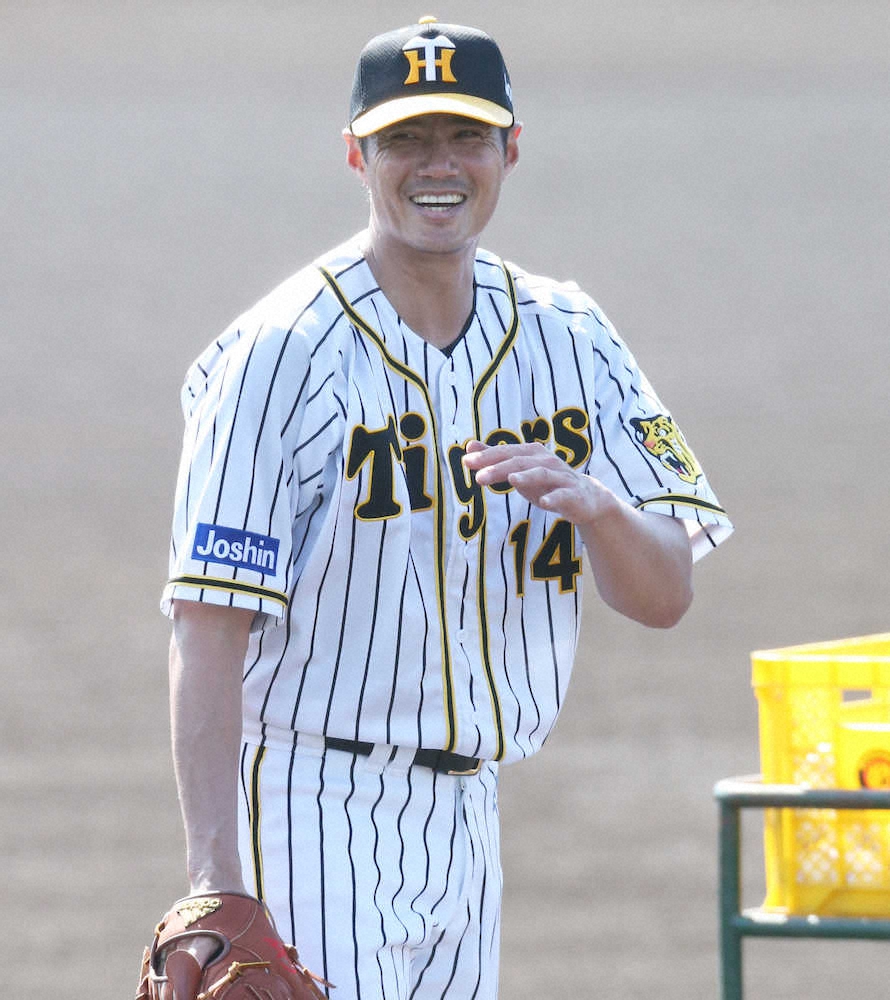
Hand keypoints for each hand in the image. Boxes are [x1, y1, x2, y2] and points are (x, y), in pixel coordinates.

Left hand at [462, 439, 609, 524]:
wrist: (586, 497)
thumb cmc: (546, 482)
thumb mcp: (520, 469)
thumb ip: (495, 458)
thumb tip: (468, 447)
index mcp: (531, 454)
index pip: (506, 453)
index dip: (486, 457)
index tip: (466, 462)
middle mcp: (546, 461)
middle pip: (519, 462)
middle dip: (499, 468)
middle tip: (478, 477)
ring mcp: (561, 477)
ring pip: (542, 474)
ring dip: (526, 477)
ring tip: (511, 480)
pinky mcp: (573, 495)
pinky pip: (563, 495)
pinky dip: (553, 498)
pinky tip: (543, 503)